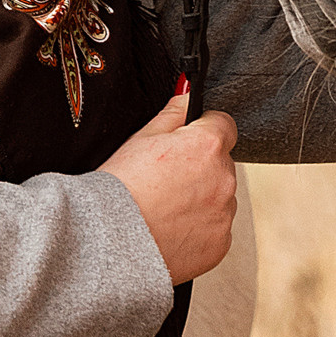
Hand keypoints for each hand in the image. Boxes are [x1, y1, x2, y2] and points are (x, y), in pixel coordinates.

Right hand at [101, 87, 238, 281]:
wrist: (110, 242)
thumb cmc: (121, 187)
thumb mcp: (141, 138)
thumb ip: (173, 112)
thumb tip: (188, 92)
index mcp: (208, 145)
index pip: (224, 124)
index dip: (204, 129)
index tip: (187, 141)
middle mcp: (224, 178)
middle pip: (221, 163)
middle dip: (201, 167)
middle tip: (166, 179)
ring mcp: (224, 214)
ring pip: (219, 197)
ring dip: (202, 199)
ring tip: (165, 207)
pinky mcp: (220, 244)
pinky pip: (215, 229)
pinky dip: (199, 228)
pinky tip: (170, 227)